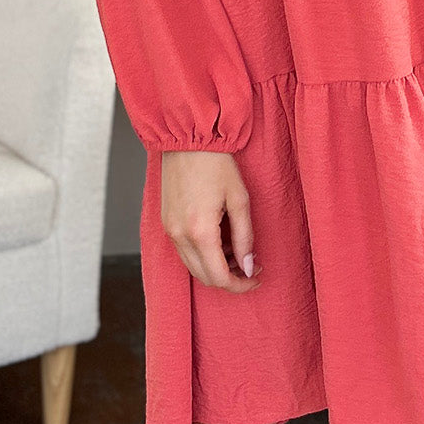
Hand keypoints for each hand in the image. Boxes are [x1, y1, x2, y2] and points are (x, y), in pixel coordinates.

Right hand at [160, 150, 262, 292]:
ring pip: (193, 266)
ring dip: (216, 267)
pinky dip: (203, 254)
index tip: (256, 278)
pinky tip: (221, 240)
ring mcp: (170, 230)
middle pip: (204, 277)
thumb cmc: (216, 163)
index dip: (240, 284)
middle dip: (230, 278)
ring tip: (239, 250)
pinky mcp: (167, 222)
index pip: (219, 277)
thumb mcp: (240, 199)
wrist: (189, 139)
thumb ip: (245, 237)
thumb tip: (249, 266)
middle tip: (252, 266)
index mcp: (199, 231)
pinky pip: (185, 251)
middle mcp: (179, 236)